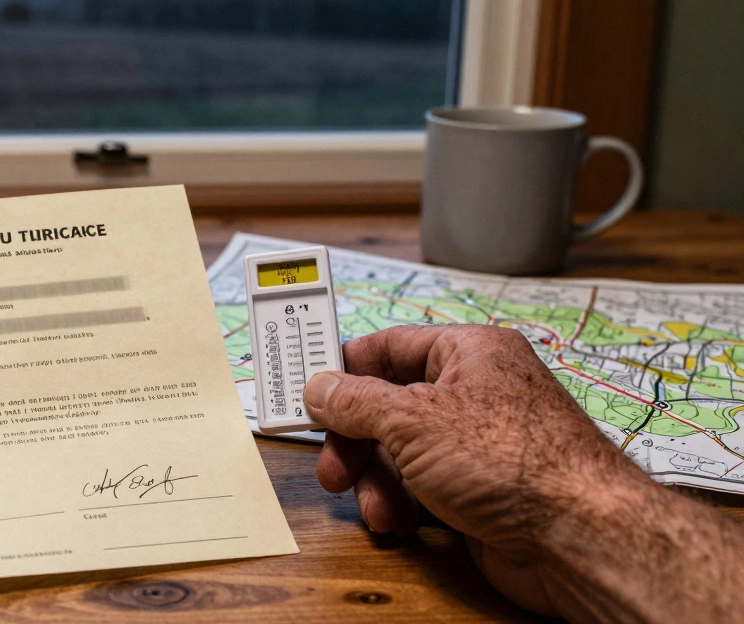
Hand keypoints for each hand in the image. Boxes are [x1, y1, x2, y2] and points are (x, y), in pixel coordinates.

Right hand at [304, 324, 743, 621]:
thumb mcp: (411, 420)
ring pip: (400, 454)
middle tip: (332, 467)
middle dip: (355, 441)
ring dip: (376, 482)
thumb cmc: (511, 461)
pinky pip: (421, 489)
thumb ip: (355, 401)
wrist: (576, 538)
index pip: (389, 347)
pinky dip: (402, 504)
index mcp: (468, 353)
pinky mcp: (480, 491)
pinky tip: (400, 522)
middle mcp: (474, 393)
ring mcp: (477, 445)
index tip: (308, 393)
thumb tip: (319, 387)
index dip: (345, 370)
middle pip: (388, 407)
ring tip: (375, 507)